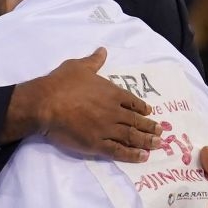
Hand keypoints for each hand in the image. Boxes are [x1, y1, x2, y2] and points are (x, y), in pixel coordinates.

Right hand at [5, 48, 162, 160]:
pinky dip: (132, 155)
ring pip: (131, 136)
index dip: (142, 108)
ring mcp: (107, 129)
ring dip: (146, 141)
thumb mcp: (79, 66)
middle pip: (136, 121)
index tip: (149, 113)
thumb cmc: (61, 83)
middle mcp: (114, 111)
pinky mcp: (97, 144)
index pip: (132, 102)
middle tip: (160, 132)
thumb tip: (102, 50)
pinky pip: (119, 151)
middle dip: (150, 127)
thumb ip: (94, 61)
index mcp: (112, 93)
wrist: (46, 103)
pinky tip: (142, 157)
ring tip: (157, 145)